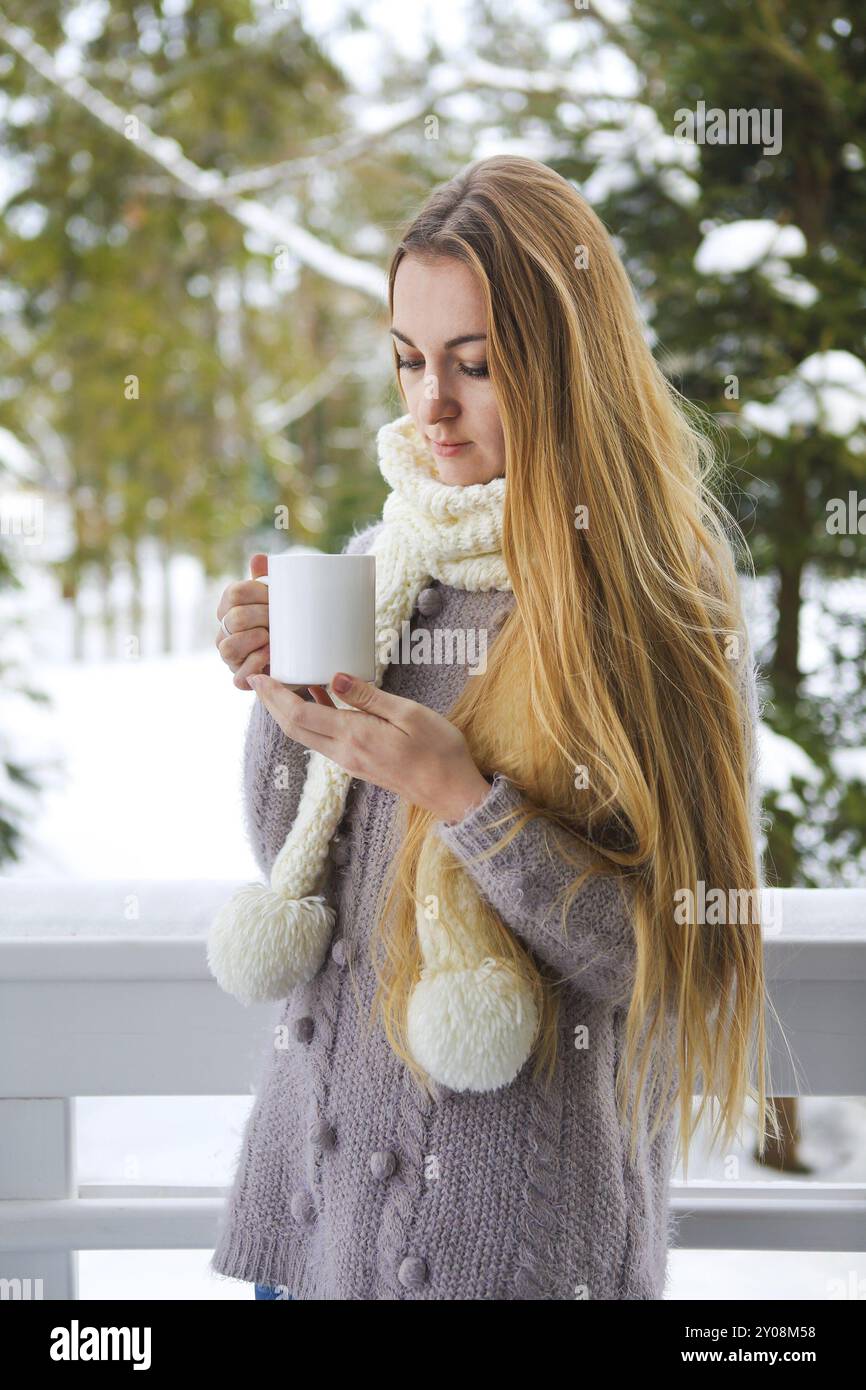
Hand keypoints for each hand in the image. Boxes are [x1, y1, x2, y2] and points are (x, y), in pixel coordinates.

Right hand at [215, 554, 328, 700]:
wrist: (301, 659)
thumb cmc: (286, 623)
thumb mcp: (280, 600)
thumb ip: (269, 578)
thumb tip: (259, 558)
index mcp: (231, 607)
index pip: (235, 592)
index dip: (257, 592)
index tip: (276, 596)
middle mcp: (225, 631)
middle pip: (235, 618)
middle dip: (262, 616)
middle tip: (280, 618)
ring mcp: (230, 657)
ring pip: (228, 647)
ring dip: (254, 639)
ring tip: (273, 637)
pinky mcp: (240, 679)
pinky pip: (238, 676)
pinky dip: (255, 664)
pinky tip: (270, 655)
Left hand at [246, 671, 491, 823]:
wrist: (451, 793)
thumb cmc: (439, 752)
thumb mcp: (409, 714)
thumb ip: (369, 697)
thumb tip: (335, 678)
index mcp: (354, 737)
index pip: (299, 714)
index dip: (273, 696)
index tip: (257, 677)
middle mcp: (344, 753)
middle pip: (294, 727)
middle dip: (271, 702)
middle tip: (259, 677)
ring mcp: (349, 761)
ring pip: (306, 734)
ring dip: (288, 711)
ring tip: (283, 683)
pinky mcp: (357, 763)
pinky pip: (324, 739)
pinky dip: (311, 717)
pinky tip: (318, 698)